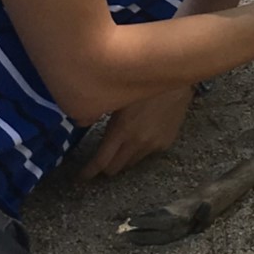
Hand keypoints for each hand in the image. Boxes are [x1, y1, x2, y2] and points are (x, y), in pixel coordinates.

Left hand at [80, 85, 194, 179]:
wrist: (174, 78)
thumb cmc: (141, 82)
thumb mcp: (115, 96)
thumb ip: (98, 112)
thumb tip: (79, 121)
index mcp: (121, 130)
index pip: (101, 161)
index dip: (89, 171)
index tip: (81, 176)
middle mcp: (138, 142)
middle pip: (115, 168)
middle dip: (104, 166)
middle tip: (99, 159)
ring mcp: (153, 144)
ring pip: (131, 163)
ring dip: (122, 158)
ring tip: (121, 144)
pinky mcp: (165, 143)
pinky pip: (146, 153)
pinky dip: (139, 148)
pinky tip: (141, 132)